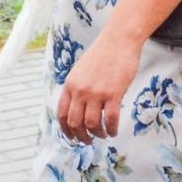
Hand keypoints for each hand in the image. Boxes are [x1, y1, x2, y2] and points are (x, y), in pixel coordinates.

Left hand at [57, 28, 144, 144]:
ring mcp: (97, 93)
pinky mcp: (114, 93)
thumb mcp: (81, 70)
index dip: (66, 130)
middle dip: (81, 137)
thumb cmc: (102, 54)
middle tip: (88, 141)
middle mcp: (81, 91)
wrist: (119, 40)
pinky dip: (112, 129)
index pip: (63, 115)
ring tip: (103, 135)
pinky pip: (111, 119)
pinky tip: (114, 131)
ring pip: (92, 124)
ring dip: (97, 134)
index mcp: (70, 85)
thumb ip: (77, 88)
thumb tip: (77, 108)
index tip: (72, 137)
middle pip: (75, 123)